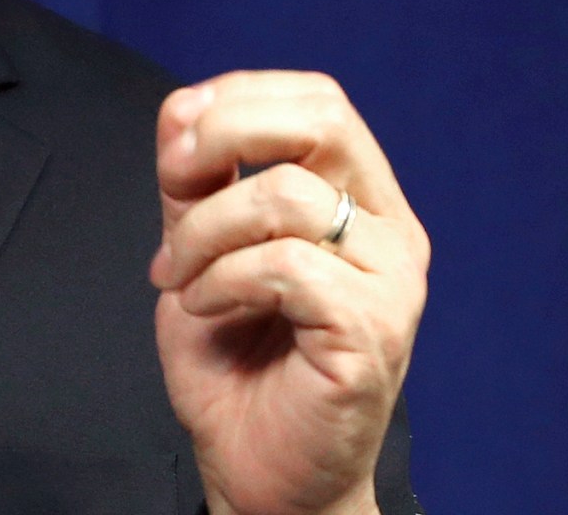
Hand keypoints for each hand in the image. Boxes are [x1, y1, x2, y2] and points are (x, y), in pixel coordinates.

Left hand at [150, 71, 428, 514]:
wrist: (258, 470)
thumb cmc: (237, 365)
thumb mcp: (201, 249)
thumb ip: (198, 182)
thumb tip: (184, 108)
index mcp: (360, 204)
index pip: (319, 102)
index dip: (237, 98)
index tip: (177, 146)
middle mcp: (389, 234)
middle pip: (325, 120)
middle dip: (228, 132)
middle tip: (176, 181)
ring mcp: (391, 283)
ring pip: (288, 195)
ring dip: (205, 231)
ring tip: (183, 280)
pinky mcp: (373, 332)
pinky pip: (287, 265)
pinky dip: (224, 280)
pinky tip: (207, 308)